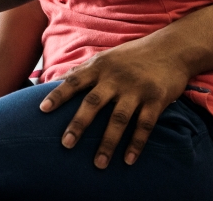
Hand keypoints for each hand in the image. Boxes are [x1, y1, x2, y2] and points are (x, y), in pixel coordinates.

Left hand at [39, 39, 189, 168]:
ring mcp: (136, 89)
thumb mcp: (105, 58)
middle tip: (66, 144)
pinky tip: (128, 160)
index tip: (42, 109)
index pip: (74, 81)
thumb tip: (59, 80)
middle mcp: (115, 77)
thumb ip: (84, 70)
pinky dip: (136, 144)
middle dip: (79, 124)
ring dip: (108, 143)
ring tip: (98, 164)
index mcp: (99, 66)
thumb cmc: (132, 55)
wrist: (170, 49)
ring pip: (119, 119)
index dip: (58, 95)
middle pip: (93, 102)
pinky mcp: (156, 99)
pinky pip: (144, 125)